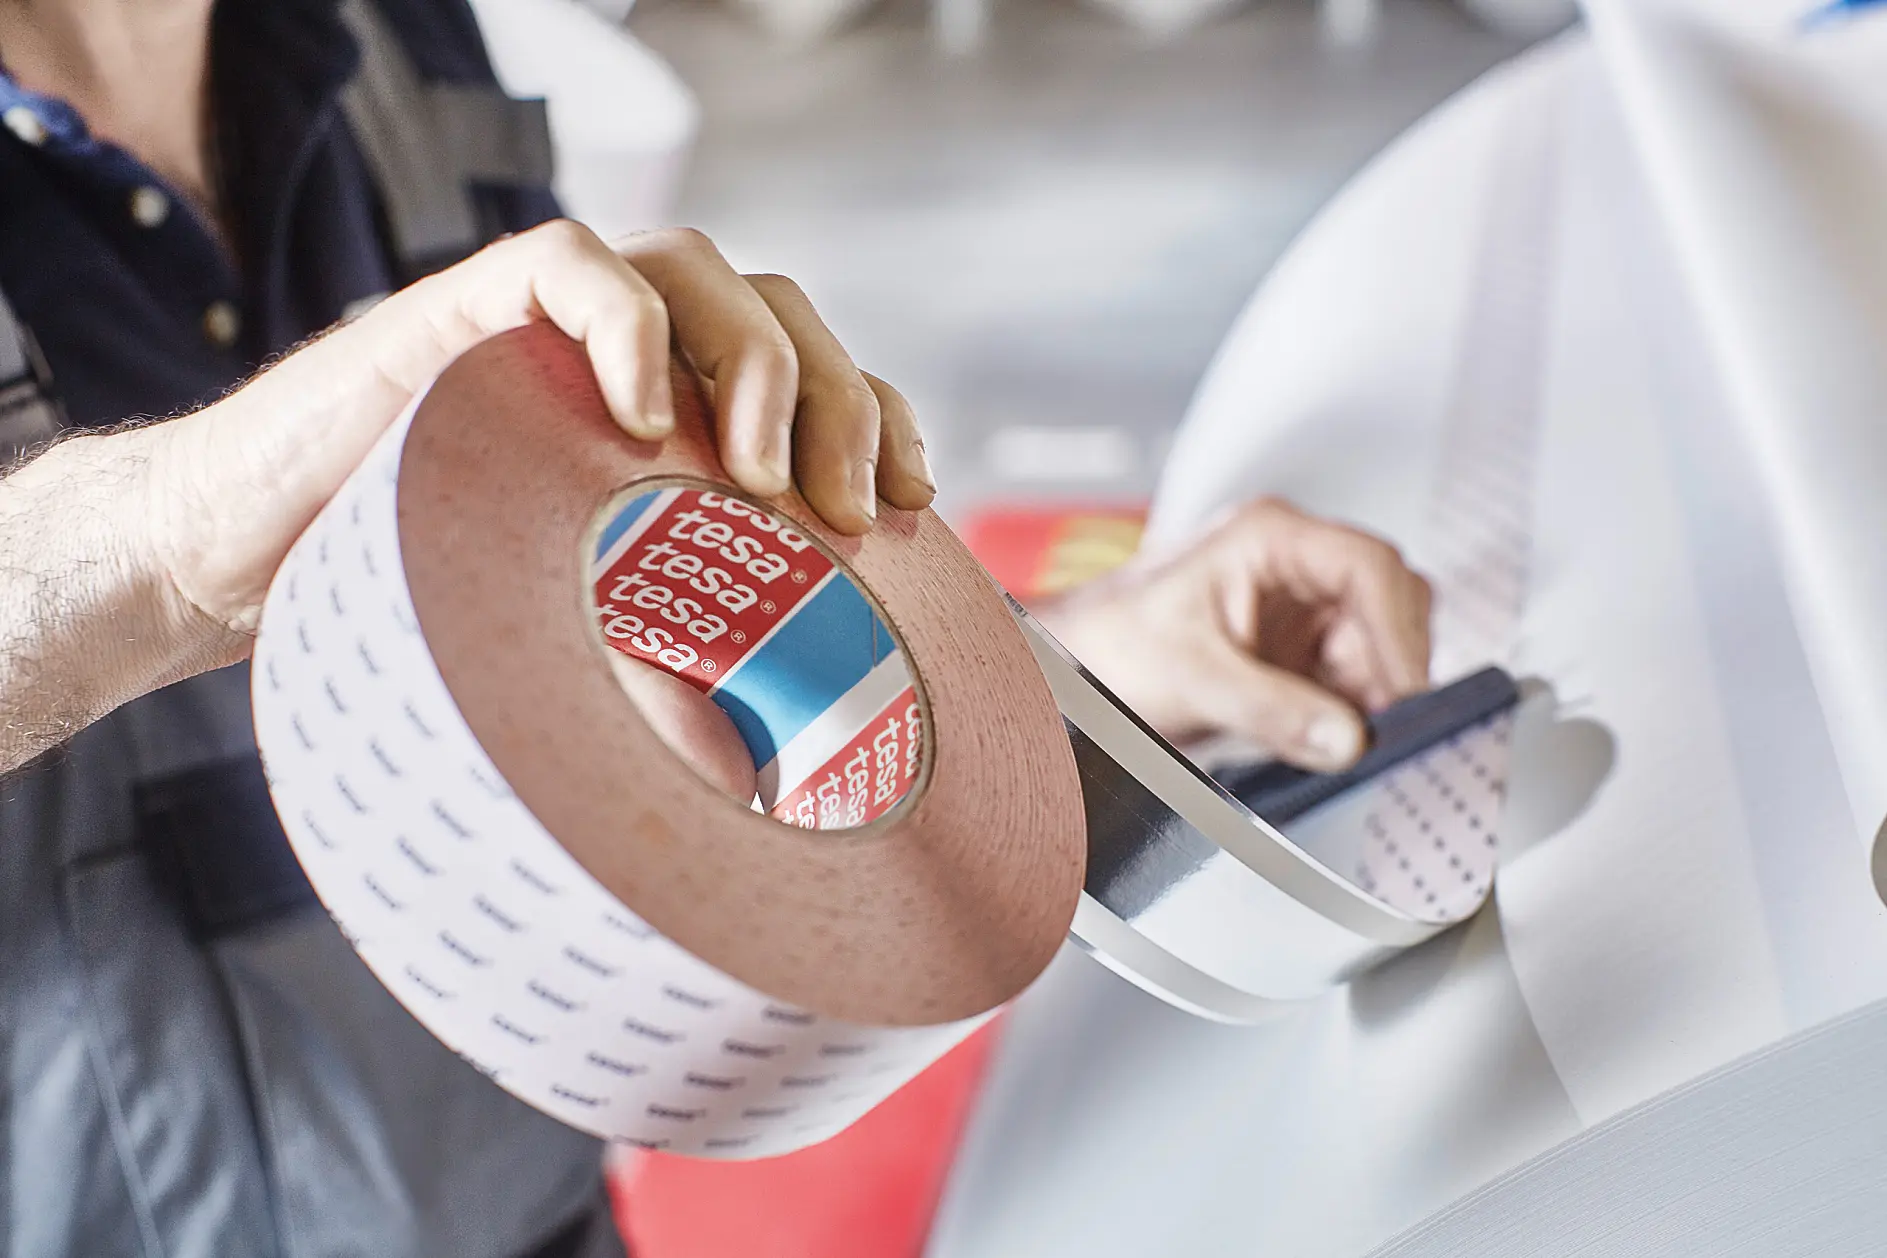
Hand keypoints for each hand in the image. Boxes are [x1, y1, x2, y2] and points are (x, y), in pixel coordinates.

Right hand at [142, 221, 934, 649]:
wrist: (244, 569)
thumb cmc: (419, 616)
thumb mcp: (585, 647)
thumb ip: (674, 665)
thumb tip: (781, 796)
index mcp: (676, 428)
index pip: (817, 379)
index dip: (881, 421)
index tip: (910, 506)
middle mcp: (627, 361)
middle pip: (782, 317)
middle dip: (839, 404)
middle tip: (843, 513)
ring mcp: (552, 328)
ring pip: (698, 270)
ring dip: (759, 363)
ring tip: (758, 478)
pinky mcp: (467, 309)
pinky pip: (572, 265)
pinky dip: (628, 325)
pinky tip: (645, 419)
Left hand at [1036, 499, 1431, 771]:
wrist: (1071, 670)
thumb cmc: (1109, 645)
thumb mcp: (1191, 678)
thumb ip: (1273, 709)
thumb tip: (1348, 738)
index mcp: (1268, 538)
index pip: (1366, 567)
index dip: (1397, 631)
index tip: (1404, 691)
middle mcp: (1294, 564)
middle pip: (1389, 601)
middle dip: (1392, 665)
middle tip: (1384, 725)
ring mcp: (1300, 608)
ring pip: (1379, 644)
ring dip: (1374, 693)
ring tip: (1343, 737)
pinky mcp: (1298, 653)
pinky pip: (1353, 679)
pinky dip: (1352, 712)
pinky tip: (1327, 738)